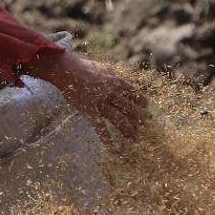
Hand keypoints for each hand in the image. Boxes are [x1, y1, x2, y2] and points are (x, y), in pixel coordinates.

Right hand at [22, 50, 146, 143]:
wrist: (68, 69)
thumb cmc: (83, 67)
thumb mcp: (103, 68)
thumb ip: (113, 75)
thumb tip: (119, 79)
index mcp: (116, 82)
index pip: (133, 93)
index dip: (140, 101)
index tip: (145, 107)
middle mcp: (112, 93)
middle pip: (129, 107)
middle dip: (138, 117)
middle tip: (145, 125)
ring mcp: (101, 102)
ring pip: (118, 118)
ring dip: (127, 129)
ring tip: (134, 138)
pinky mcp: (90, 110)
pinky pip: (99, 125)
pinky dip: (105, 137)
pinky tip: (111, 146)